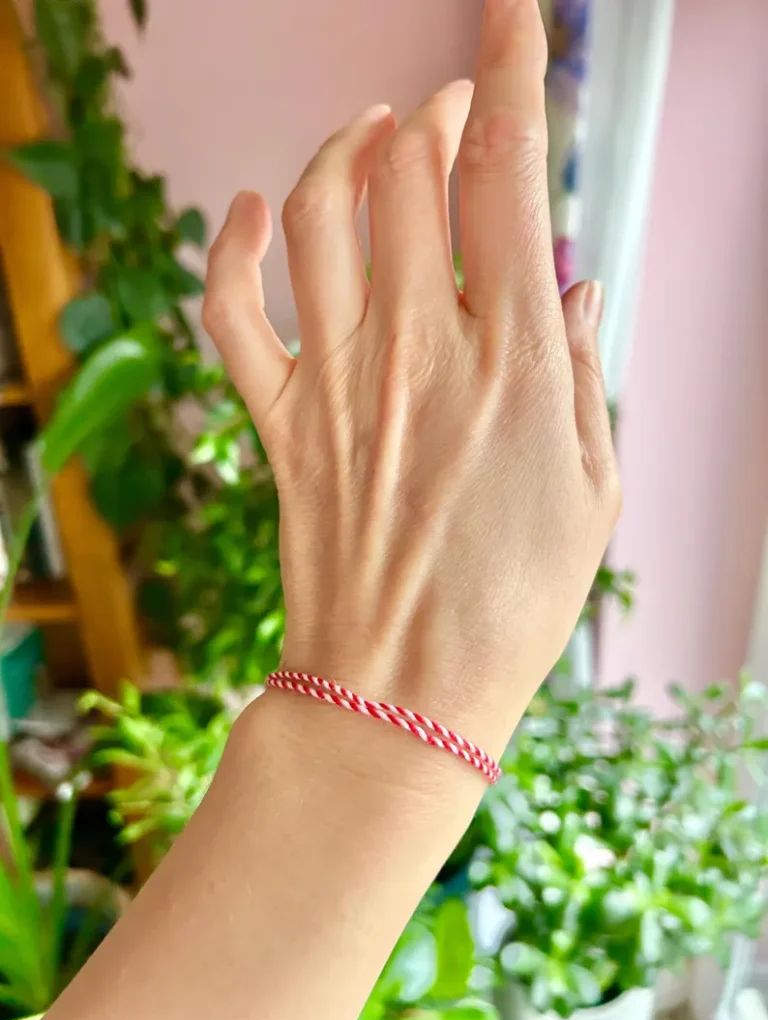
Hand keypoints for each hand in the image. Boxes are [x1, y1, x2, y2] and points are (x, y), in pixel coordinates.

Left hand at [203, 0, 619, 756]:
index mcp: (509, 364)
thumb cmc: (509, 600)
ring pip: (319, 213)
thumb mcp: (592, 489)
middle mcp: (417, 352)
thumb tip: (568, 283)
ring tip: (368, 135)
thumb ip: (580, 370)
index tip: (510, 26)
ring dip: (342, 150)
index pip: (510, 181)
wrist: (402, 687)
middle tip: (452, 106)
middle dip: (434, 112)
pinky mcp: (279, 420)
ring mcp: (337, 381)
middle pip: (409, 175)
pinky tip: (247, 208)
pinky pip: (230, 308)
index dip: (513, 81)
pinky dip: (227, 244)